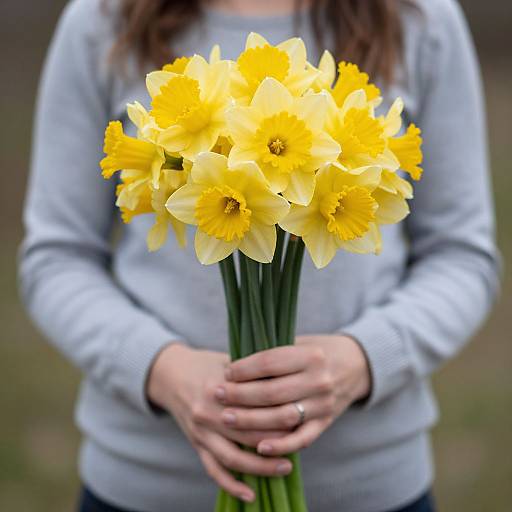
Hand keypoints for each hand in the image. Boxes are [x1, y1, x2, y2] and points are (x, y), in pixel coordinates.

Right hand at [147, 343, 292, 502]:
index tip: (300, 415)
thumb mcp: (230, 362)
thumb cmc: (208, 365)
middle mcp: (207, 413)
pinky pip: (214, 470)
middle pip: (246, 434)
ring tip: (285, 467)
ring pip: (233, 457)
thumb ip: (254, 373)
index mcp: (219, 388)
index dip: (278, 413)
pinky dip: (231, 485)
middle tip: (298, 442)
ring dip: (260, 467)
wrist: (172, 374)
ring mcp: (200, 432)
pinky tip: (251, 494)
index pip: (254, 406)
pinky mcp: (196, 444)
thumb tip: (289, 381)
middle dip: (275, 441)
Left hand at [217, 335, 370, 456]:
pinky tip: (258, 447)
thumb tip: (233, 368)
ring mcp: (324, 404)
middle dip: (240, 395)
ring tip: (227, 417)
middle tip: (217, 395)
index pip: (270, 363)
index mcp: (311, 356)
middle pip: (272, 392)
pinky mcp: (326, 423)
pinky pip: (302, 439)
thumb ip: (273, 356)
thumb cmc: (317, 352)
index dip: (244, 369)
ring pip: (282, 417)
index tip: (226, 372)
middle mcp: (319, 380)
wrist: (356, 365)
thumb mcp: (299, 344)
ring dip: (251, 420)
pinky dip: (280, 445)